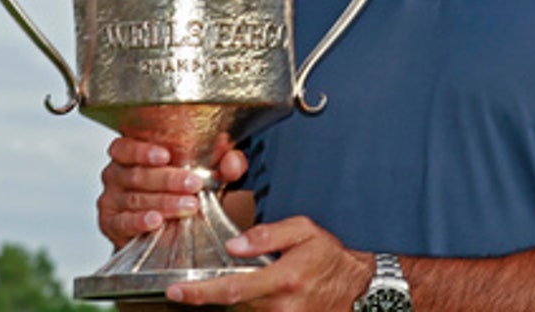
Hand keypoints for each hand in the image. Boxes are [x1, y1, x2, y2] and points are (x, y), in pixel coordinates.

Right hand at [96, 134, 247, 248]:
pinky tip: (155, 220)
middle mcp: (117, 174)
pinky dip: (140, 221)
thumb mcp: (208, 174)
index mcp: (132, 154)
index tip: (166, 156)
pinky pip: (123, 222)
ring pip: (135, 198)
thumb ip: (224, 165)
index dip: (142, 150)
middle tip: (193, 184)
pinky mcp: (111, 224)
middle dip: (168, 179)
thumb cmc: (184, 191)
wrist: (170, 230)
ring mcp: (111, 200)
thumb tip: (233, 161)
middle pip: (137, 174)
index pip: (125, 147)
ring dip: (163, 202)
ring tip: (188, 205)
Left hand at [165, 216, 373, 309]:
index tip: (176, 291)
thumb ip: (267, 236)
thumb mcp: (303, 231)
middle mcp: (282, 306)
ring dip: (239, 297)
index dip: (199, 293)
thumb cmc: (330, 254)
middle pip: (232, 304)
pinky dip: (252, 305)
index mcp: (283, 279)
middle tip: (203, 283)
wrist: (359, 284)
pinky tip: (261, 293)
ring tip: (252, 282)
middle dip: (215, 293)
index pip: (231, 288)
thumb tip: (234, 246)